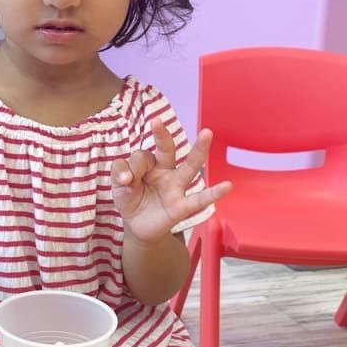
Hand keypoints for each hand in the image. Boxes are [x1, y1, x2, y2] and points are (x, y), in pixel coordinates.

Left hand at [111, 121, 231, 244]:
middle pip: (166, 150)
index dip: (131, 166)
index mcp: (149, 163)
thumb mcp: (119, 186)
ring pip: (189, 167)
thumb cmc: (130, 198)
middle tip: (157, 121)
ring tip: (207, 133)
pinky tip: (227, 186)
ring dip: (198, 150)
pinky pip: (199, 200)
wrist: (137, 225)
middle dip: (162, 136)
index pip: (141, 157)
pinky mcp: (181, 207)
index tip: (125, 179)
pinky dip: (213, 193)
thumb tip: (127, 176)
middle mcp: (165, 171)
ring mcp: (175, 187)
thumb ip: (119, 175)